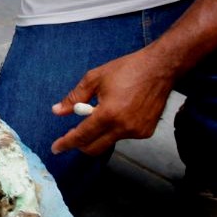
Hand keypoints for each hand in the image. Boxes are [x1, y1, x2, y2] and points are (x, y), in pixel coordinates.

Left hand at [49, 49, 175, 156]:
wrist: (160, 68)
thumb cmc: (127, 69)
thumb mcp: (95, 78)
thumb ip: (74, 97)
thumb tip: (57, 111)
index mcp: (108, 114)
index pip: (82, 136)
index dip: (66, 143)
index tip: (56, 148)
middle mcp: (123, 127)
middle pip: (94, 148)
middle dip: (80, 145)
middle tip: (72, 136)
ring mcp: (136, 132)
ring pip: (109, 141)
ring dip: (100, 132)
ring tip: (103, 110)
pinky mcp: (146, 132)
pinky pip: (124, 136)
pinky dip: (116, 128)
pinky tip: (121, 111)